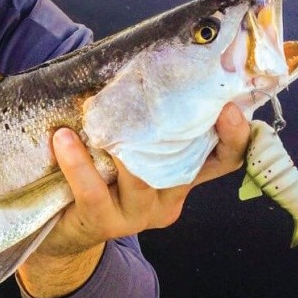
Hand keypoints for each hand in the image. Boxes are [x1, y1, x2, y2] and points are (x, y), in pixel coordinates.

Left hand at [18, 103, 249, 297]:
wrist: (65, 232)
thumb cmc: (97, 177)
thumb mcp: (127, 150)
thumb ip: (141, 123)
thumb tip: (142, 65)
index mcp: (180, 177)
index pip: (223, 159)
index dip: (234, 136)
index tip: (231, 106)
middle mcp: (167, 199)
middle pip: (186, 165)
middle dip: (179, 128)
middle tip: (163, 90)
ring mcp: (137, 215)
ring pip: (140, 177)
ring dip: (119, 142)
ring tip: (96, 110)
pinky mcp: (103, 223)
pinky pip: (93, 192)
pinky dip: (77, 163)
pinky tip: (63, 138)